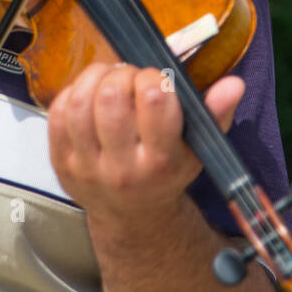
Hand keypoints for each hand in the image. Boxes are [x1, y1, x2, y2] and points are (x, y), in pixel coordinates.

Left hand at [47, 61, 244, 230]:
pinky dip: (73, 91)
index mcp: (161, 163)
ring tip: (111, 79)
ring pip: (80, 102)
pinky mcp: (60, 162)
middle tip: (132, 78)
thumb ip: (215, 114)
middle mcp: (121, 168)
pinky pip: (58, 112)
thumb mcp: (198, 149)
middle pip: (111, 98)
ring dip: (96, 77)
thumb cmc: (167, 172)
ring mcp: (86, 167)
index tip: (158, 82)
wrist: (132, 216)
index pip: (154, 102)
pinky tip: (90, 93)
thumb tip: (234, 84)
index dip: (155, 78)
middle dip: (124, 75)